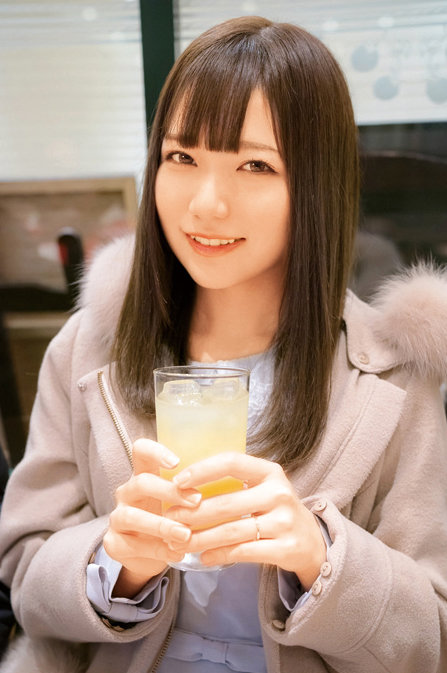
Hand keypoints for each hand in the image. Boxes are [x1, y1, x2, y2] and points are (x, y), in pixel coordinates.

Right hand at [103, 438, 200, 596]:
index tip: (177, 462)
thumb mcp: (181, 500)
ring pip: (132, 515)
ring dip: (162, 525)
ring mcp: (117, 517)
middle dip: (170, 492)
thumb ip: (195, 488)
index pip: (141, 450)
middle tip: (196, 501)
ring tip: (185, 535)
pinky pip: (133, 544)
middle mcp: (127, 492)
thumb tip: (232, 479)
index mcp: (144, 474)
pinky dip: (157, 549)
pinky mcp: (114, 542)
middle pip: (141, 482)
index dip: (156, 451)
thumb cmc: (171, 518)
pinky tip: (176, 552)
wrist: (150, 554)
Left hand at [166, 452, 325, 589]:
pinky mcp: (286, 549)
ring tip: (179, 541)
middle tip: (169, 519)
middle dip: (192, 512)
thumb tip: (183, 484)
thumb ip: (233, 483)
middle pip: (227, 503)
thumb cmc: (274, 509)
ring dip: (200, 538)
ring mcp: (285, 522)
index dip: (203, 470)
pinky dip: (219, 555)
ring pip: (232, 531)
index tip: (177, 481)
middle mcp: (280, 494)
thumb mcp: (262, 487)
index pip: (232, 462)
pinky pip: (244, 552)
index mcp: (270, 472)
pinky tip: (203, 556)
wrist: (311, 541)